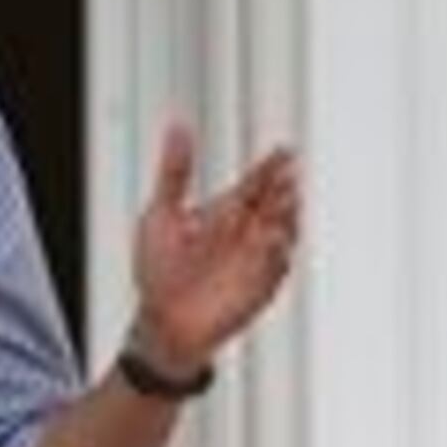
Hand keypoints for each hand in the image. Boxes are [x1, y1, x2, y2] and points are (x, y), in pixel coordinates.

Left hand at [127, 124, 300, 376]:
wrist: (161, 320)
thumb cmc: (159, 270)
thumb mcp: (161, 213)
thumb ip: (175, 171)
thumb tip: (178, 125)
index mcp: (226, 212)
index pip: (256, 183)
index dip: (271, 167)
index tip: (284, 151)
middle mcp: (245, 233)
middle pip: (274, 204)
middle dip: (283, 190)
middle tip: (287, 176)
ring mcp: (255, 260)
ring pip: (283, 232)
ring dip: (287, 218)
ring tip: (284, 204)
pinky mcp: (260, 288)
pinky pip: (276, 269)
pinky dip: (277, 255)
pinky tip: (273, 240)